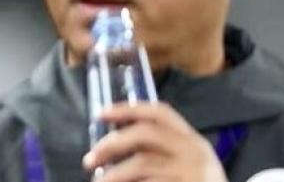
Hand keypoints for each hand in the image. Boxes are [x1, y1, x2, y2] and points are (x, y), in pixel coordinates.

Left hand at [83, 102, 227, 181]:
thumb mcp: (188, 163)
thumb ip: (161, 149)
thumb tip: (112, 140)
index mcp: (193, 140)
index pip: (160, 113)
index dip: (128, 109)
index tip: (101, 114)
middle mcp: (194, 152)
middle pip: (145, 134)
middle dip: (111, 143)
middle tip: (89, 159)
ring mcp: (192, 173)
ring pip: (142, 164)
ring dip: (113, 174)